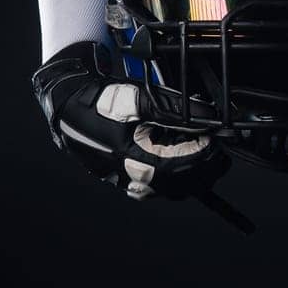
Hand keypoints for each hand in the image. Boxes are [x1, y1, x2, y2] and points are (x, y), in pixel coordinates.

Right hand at [31, 39, 230, 202]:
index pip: (180, 166)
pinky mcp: (131, 182)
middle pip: (182, 183)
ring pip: (175, 188)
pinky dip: (180, 174)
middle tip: (217, 145)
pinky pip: (163, 187)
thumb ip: (176, 108)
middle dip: (205, 165)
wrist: (70, 108)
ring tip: (203, 148)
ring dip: (195, 171)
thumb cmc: (100, 102)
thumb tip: (209, 115)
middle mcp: (131, 176)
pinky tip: (185, 156)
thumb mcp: (140, 99)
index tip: (217, 139)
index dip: (204, 153)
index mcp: (131, 157)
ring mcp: (130, 182)